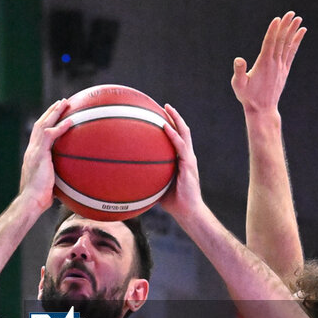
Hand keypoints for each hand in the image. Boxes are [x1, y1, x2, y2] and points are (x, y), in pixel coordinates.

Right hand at [18, 99, 72, 210]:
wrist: (31, 201)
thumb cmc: (40, 199)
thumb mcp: (50, 185)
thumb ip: (58, 179)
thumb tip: (71, 184)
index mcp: (32, 156)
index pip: (38, 135)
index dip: (45, 124)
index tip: (54, 117)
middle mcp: (31, 150)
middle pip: (39, 125)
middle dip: (50, 112)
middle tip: (60, 103)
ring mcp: (34, 151)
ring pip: (43, 125)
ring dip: (54, 113)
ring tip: (64, 103)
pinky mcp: (39, 154)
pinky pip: (50, 135)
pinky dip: (60, 127)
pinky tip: (71, 121)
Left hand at [157, 104, 204, 219]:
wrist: (187, 212)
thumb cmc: (173, 202)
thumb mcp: (157, 185)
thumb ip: (148, 176)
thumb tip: (128, 174)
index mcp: (182, 160)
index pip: (178, 138)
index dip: (172, 126)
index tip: (161, 115)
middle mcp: (187, 156)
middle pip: (183, 131)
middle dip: (175, 116)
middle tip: (164, 105)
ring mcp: (189, 159)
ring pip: (184, 133)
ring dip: (176, 119)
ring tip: (167, 108)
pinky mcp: (189, 165)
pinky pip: (180, 146)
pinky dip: (173, 135)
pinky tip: (164, 126)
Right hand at [231, 11, 305, 114]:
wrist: (262, 110)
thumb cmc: (248, 97)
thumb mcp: (239, 85)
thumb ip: (238, 72)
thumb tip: (239, 59)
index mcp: (263, 64)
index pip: (269, 43)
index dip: (274, 30)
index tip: (278, 19)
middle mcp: (274, 63)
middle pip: (281, 41)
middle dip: (286, 26)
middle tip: (291, 13)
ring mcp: (281, 67)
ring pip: (288, 45)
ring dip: (293, 31)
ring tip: (298, 19)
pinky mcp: (284, 70)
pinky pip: (292, 53)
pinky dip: (296, 42)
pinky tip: (301, 33)